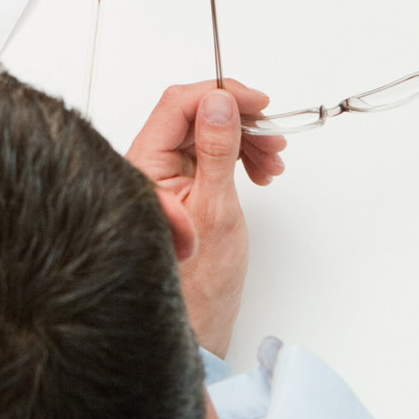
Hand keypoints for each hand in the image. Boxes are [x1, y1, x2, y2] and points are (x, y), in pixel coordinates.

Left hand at [125, 81, 286, 356]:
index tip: (258, 104)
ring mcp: (165, 175)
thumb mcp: (216, 208)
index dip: (220, 95)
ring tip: (272, 163)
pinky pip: (210, 154)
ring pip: (206, 133)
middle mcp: (149, 165)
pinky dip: (239, 156)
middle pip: (193, 115)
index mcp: (145, 165)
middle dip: (238, 120)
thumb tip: (219, 102)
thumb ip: (217, 150)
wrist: (198, 322)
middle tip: (272, 138)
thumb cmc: (200, 282)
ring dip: (244, 139)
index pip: (178, 105)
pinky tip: (260, 171)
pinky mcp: (181, 186)